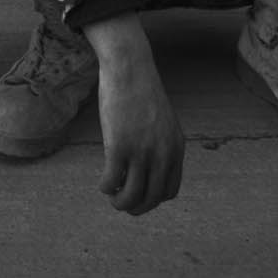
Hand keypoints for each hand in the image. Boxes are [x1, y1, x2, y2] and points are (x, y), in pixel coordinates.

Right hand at [87, 15, 183, 216]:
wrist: (130, 69)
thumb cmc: (142, 92)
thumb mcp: (162, 121)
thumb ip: (161, 143)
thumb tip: (148, 167)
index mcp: (175, 149)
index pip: (170, 191)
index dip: (153, 199)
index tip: (139, 193)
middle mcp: (162, 154)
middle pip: (151, 198)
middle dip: (136, 208)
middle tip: (122, 204)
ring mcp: (140, 151)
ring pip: (131, 196)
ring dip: (120, 203)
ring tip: (111, 197)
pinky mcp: (118, 146)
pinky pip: (110, 181)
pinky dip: (105, 187)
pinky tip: (102, 182)